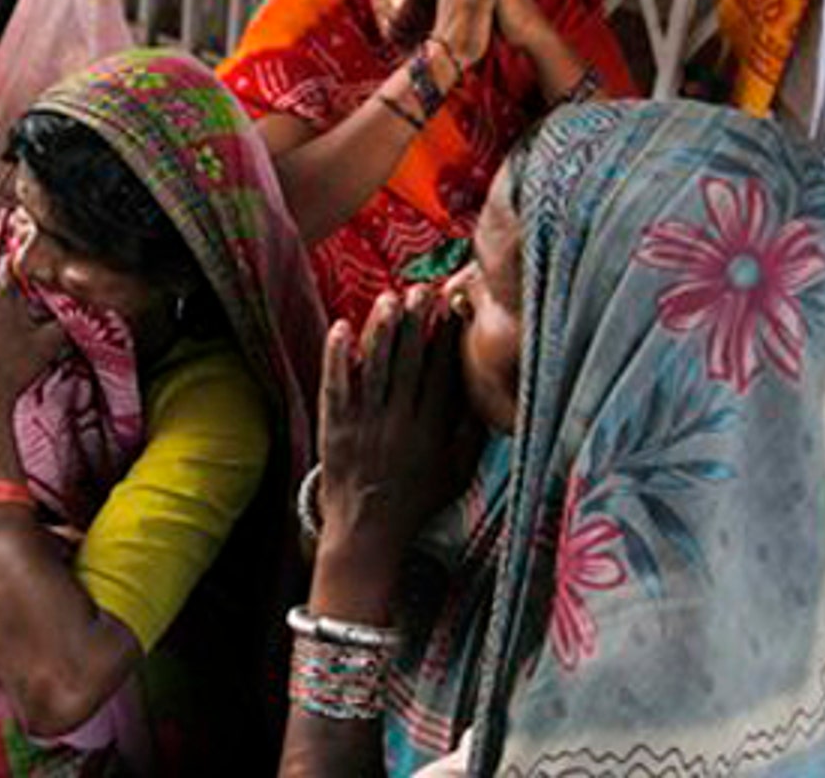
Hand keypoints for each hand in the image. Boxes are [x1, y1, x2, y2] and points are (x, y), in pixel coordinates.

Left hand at [0, 261, 70, 421]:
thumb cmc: (14, 369)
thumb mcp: (50, 343)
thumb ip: (64, 320)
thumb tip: (74, 311)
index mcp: (1, 296)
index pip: (10, 264)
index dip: (20, 263)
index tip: (25, 266)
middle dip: (10, 302)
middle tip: (24, 323)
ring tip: (5, 342)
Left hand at [315, 287, 484, 574]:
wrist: (367, 533)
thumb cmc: (415, 501)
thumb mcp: (457, 474)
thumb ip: (472, 437)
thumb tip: (489, 399)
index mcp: (431, 432)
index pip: (439, 376)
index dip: (444, 340)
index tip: (450, 309)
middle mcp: (399, 425)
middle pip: (407, 365)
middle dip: (414, 325)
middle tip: (420, 291)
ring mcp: (365, 426)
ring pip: (374, 369)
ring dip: (380, 331)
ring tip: (388, 298)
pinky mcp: (335, 429)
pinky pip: (336, 387)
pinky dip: (337, 358)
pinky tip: (340, 328)